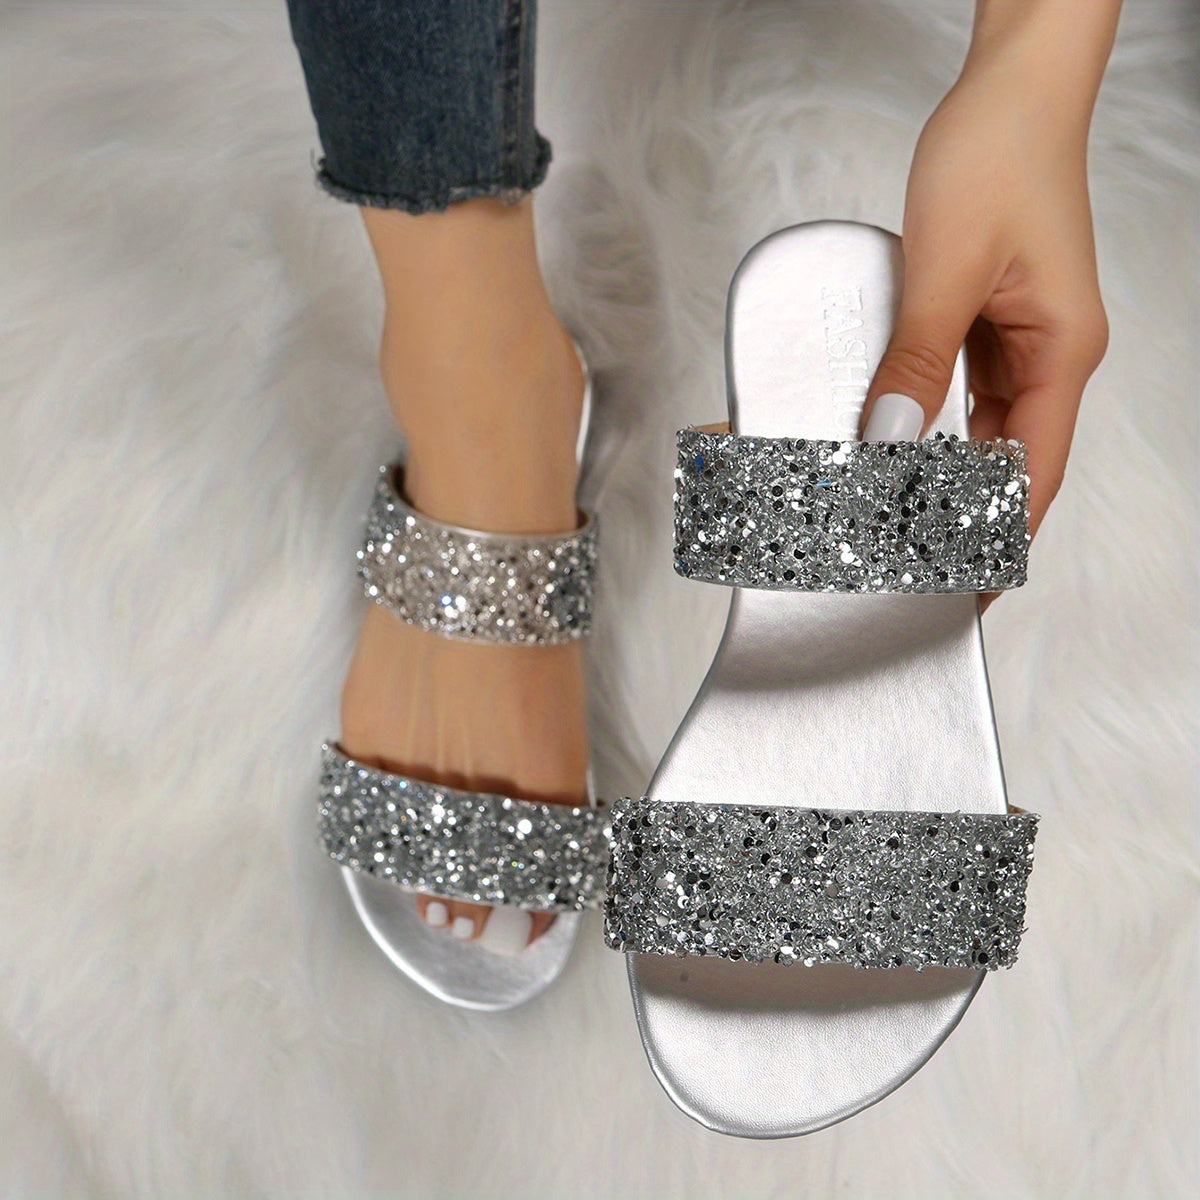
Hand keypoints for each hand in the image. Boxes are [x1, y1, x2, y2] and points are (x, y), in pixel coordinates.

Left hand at [865, 8, 1117, 541]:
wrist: (1009, 89)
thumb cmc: (1001, 155)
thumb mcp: (946, 269)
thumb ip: (917, 361)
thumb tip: (891, 442)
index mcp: (1062, 352)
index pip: (1032, 475)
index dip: (998, 540)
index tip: (964, 590)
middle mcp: (1048, 356)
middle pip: (1008, 464)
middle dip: (961, 517)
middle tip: (910, 562)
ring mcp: (1019, 341)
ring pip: (981, 433)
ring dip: (941, 475)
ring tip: (897, 519)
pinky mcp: (988, 323)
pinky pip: (961, 394)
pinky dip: (930, 427)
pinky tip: (896, 448)